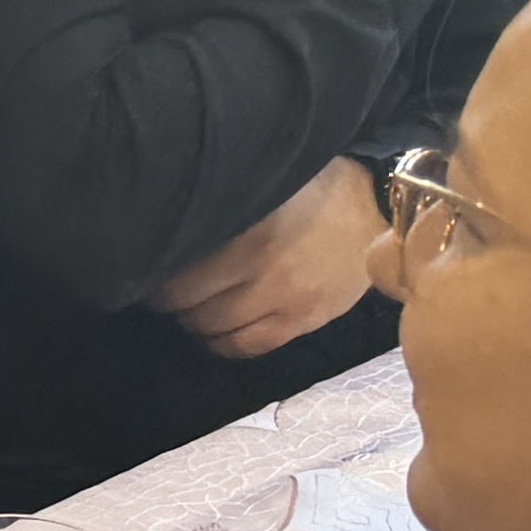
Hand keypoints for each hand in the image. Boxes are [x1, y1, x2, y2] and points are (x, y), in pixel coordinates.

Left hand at [157, 157, 382, 357]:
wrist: (377, 203)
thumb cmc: (311, 184)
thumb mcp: (260, 184)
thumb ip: (220, 207)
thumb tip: (171, 223)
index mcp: (243, 227)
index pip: (177, 269)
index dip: (156, 271)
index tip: (153, 264)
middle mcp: (260, 266)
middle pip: (189, 302)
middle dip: (171, 299)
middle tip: (168, 288)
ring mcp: (285, 298)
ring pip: (213, 329)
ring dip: (194, 321)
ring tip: (194, 307)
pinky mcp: (305, 319)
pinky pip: (248, 347)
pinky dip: (223, 343)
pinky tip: (217, 330)